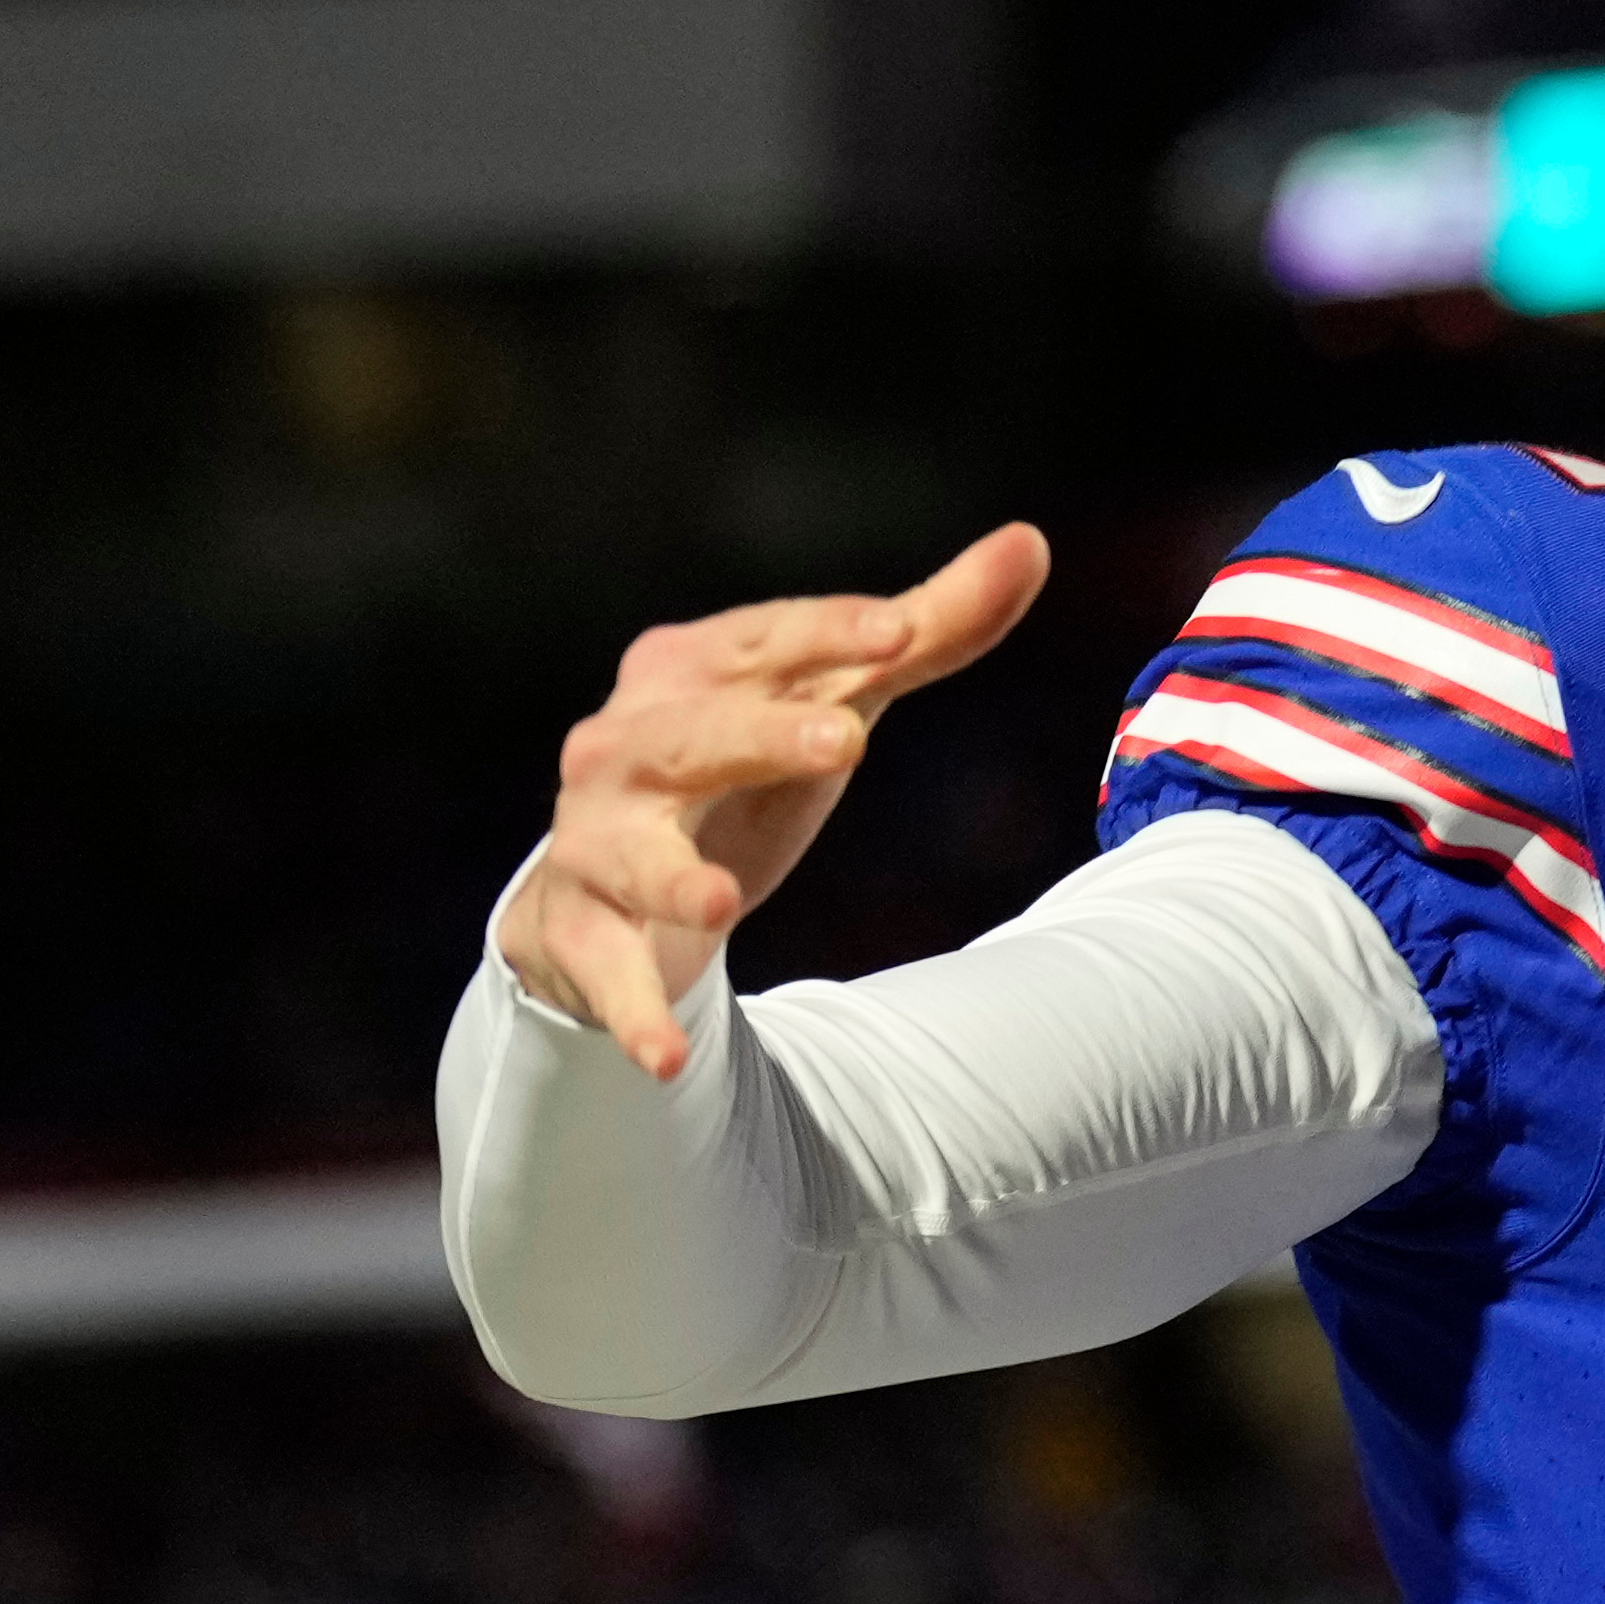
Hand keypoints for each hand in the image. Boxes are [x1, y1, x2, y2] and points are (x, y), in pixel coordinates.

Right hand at [495, 526, 1050, 1078]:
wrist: (608, 878)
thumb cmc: (739, 769)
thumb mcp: (831, 701)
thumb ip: (926, 633)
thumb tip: (1029, 543)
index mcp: (688, 672)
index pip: (764, 640)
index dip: (829, 632)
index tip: (898, 633)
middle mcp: (625, 745)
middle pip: (690, 734)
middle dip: (759, 736)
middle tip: (846, 740)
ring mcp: (594, 839)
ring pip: (623, 853)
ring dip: (670, 878)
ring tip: (724, 903)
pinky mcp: (575, 930)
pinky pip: (602, 973)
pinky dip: (632, 1014)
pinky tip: (670, 1060)